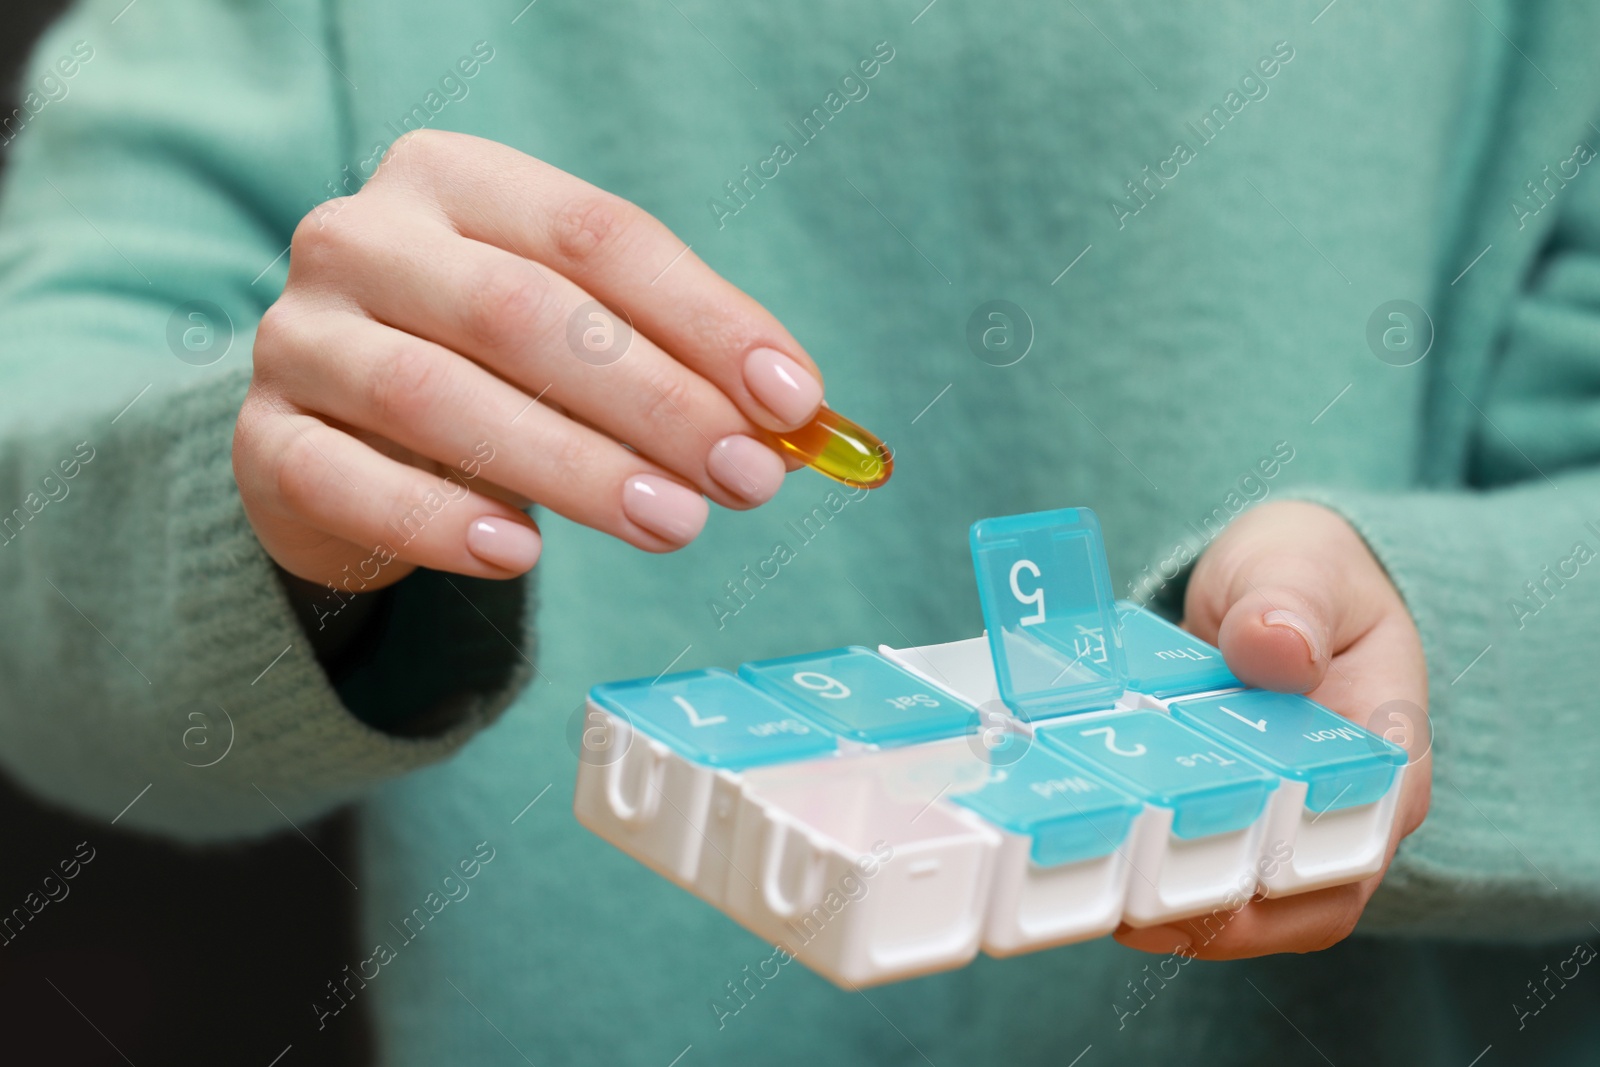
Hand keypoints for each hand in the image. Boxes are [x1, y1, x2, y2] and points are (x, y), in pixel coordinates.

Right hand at [235, 130, 822, 590]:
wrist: (340, 436)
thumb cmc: (488, 373)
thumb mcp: (575, 339)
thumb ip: (671, 361)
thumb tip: (795, 421)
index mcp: (454, 179)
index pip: (596, 235)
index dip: (706, 320)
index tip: (795, 402)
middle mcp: (362, 236)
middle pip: (521, 312)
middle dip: (654, 401)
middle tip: (747, 479)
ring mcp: (299, 335)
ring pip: (438, 397)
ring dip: (572, 468)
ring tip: (673, 525)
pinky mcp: (263, 439)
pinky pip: (347, 482)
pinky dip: (439, 522)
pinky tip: (520, 556)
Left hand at [1114, 500, 1431, 957]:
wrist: (1273, 578)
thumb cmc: (1302, 571)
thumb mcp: (1300, 565)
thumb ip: (1290, 601)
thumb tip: (1276, 647)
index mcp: (1385, 754)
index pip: (1358, 843)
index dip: (1293, 881)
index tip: (1221, 891)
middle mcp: (1341, 809)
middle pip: (1298, 902)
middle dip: (1218, 919)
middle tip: (1132, 917)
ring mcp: (1283, 824)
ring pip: (1245, 903)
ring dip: (1175, 914)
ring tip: (1101, 908)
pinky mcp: (1227, 822)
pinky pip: (1195, 867)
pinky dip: (1148, 879)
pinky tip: (1088, 871)